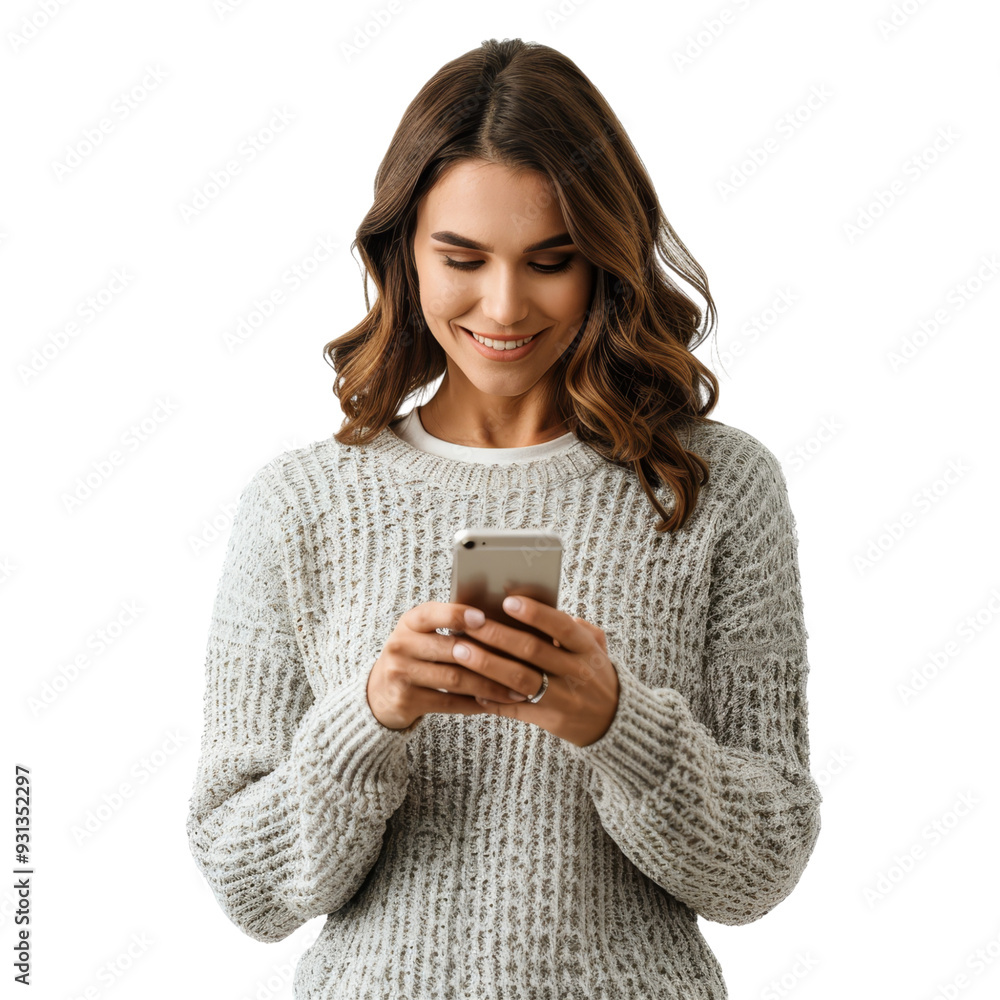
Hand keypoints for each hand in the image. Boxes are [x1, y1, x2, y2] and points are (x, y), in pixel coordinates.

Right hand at [366, 602, 533, 730]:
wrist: (379, 692)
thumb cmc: (416, 656)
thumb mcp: (423, 634)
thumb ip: (450, 626)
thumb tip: (500, 621)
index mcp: (409, 622)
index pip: (432, 613)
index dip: (457, 615)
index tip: (484, 618)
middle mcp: (401, 645)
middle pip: (450, 649)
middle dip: (488, 656)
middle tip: (520, 662)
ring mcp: (400, 674)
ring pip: (454, 679)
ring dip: (489, 685)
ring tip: (515, 689)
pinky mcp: (405, 700)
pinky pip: (448, 702)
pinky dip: (475, 703)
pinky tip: (495, 703)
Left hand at [455, 595, 619, 747]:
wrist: (614, 722)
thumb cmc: (596, 674)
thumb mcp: (596, 647)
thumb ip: (575, 627)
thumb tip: (544, 607)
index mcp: (587, 649)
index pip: (562, 626)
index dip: (535, 614)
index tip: (507, 601)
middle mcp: (576, 672)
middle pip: (532, 651)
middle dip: (498, 635)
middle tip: (470, 624)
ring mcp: (562, 698)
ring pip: (519, 679)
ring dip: (487, 664)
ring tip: (461, 651)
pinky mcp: (549, 719)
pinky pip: (515, 709)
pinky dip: (492, 698)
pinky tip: (470, 688)